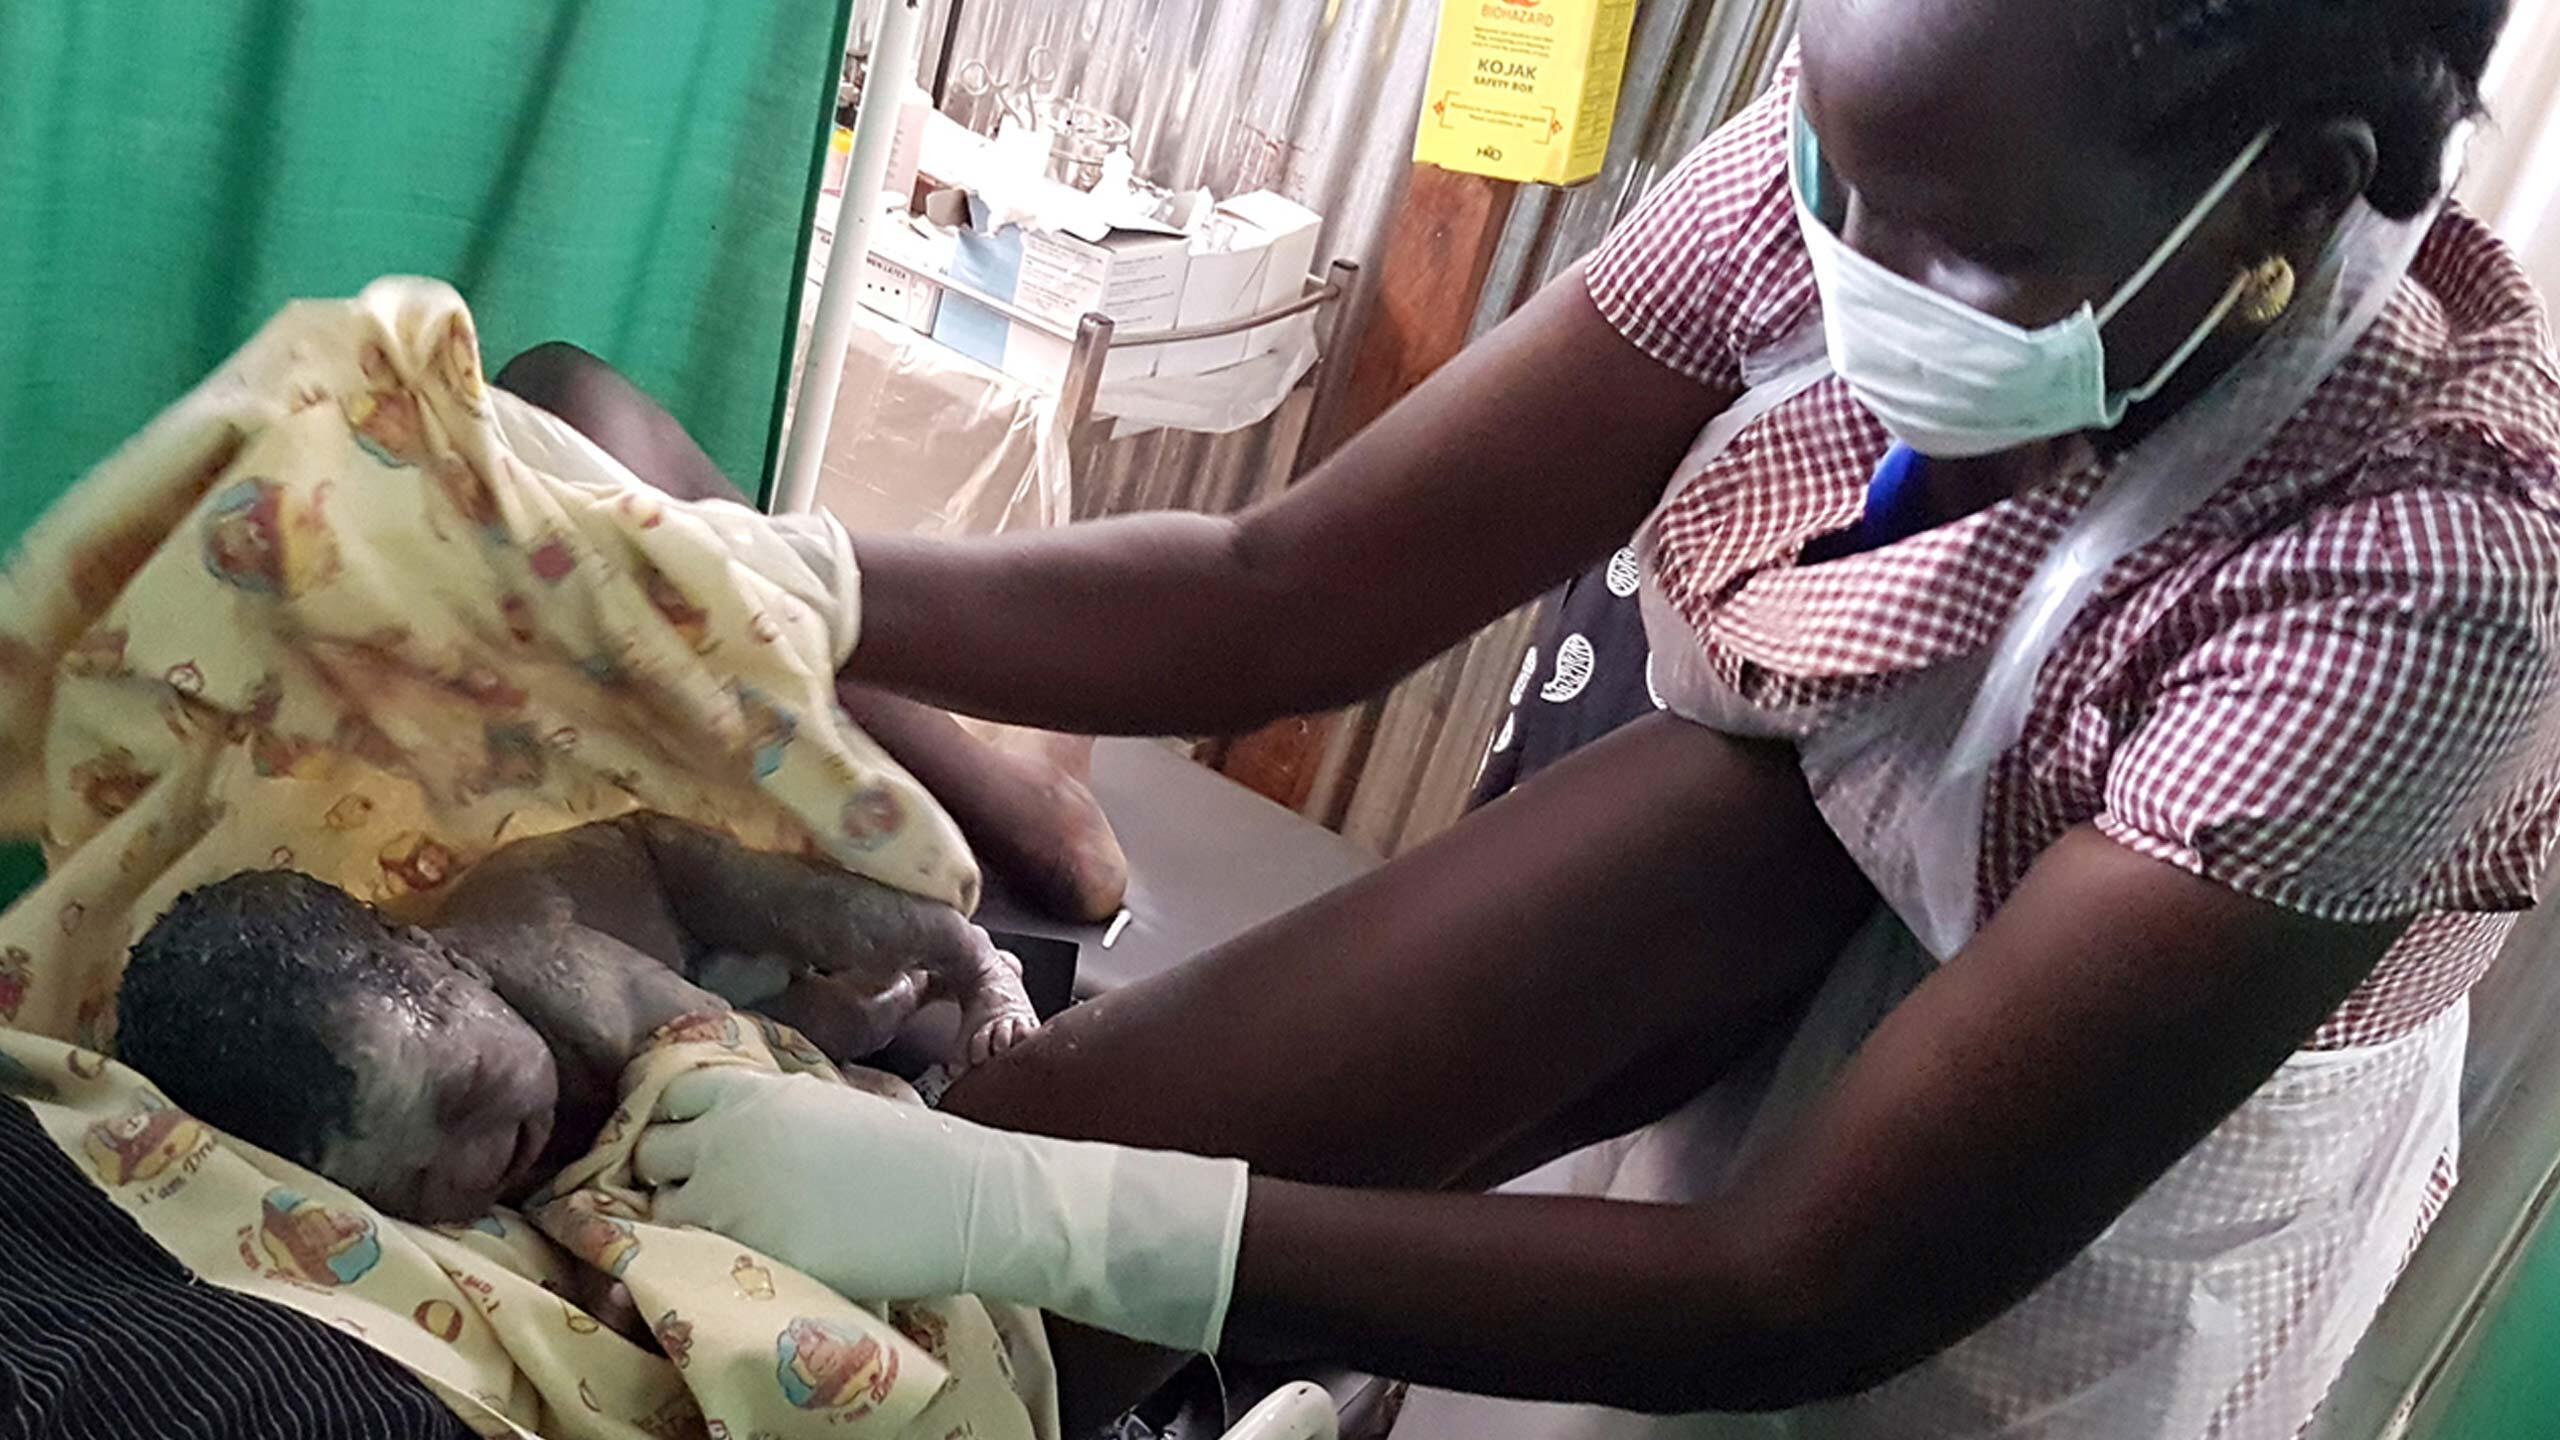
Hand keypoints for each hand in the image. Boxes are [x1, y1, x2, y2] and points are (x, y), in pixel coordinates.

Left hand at [635, 1068, 1248, 1352]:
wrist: (958, 1201)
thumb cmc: (914, 1151)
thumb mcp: (836, 1105)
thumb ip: (779, 1114)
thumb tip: (747, 1131)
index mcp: (755, 1093)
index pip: (673, 1094)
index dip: (681, 1119)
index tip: (699, 1141)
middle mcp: (726, 1138)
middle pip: (650, 1153)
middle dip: (669, 1173)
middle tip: (704, 1194)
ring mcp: (728, 1199)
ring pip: (659, 1211)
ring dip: (681, 1221)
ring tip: (721, 1234)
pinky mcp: (742, 1254)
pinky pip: (685, 1260)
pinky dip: (695, 1264)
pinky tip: (733, 1265)